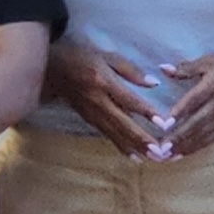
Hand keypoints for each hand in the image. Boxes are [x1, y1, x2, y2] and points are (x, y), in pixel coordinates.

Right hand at [48, 40, 165, 157]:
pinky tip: (135, 156)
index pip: (129, 99)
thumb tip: (154, 83)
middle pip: (123, 123)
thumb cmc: (81, 57)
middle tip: (160, 152)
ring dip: (135, 147)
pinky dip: (121, 147)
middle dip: (142, 139)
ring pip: (116, 134)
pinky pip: (108, 135)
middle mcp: (98, 101)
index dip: (146, 111)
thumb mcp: (107, 56)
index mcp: (104, 82)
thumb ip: (131, 70)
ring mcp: (92, 113)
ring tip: (153, 158)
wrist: (50, 69)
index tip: (163, 123)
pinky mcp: (88, 120)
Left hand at [165, 53, 213, 156]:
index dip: (179, 112)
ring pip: (202, 135)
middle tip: (162, 148)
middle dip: (179, 137)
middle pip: (196, 122)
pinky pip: (210, 139)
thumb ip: (187, 68)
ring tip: (167, 156)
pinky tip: (182, 154)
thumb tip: (163, 68)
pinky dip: (196, 148)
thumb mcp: (211, 61)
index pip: (194, 100)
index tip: (164, 123)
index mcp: (213, 85)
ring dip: (185, 146)